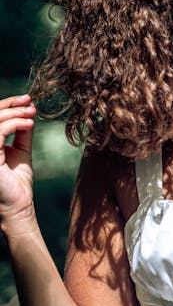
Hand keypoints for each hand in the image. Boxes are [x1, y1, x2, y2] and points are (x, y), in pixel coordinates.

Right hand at [0, 95, 36, 229]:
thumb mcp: (21, 150)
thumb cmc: (18, 182)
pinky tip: (29, 124)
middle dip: (11, 104)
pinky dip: (15, 123)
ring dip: (15, 112)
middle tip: (30, 101)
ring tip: (32, 113)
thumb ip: (21, 131)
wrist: (19, 206)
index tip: (27, 99)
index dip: (8, 105)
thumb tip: (28, 109)